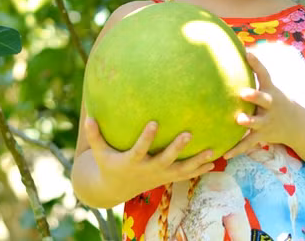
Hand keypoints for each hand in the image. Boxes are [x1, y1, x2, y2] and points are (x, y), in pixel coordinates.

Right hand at [84, 117, 215, 194]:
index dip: (146, 138)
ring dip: (196, 161)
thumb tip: (88, 116)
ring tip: (212, 151)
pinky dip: (199, 169)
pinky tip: (215, 161)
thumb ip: (96, 135)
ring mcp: (160, 175)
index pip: (139, 149)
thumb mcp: (99, 152)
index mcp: (132, 161)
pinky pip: (186, 174)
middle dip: (176, 148)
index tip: (154, 123)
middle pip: (165, 159)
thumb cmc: (108, 163)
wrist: (115, 189)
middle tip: (188, 134)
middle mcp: (148, 169)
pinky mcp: (167, 178)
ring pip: (181, 170)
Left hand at [223, 52, 303, 158]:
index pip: (264, 74)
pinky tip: (225, 154)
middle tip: (244, 92)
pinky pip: (248, 143)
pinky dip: (237, 149)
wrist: (296, 125)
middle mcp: (270, 105)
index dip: (256, 63)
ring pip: (257, 123)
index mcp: (270, 90)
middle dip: (255, 96)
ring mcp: (267, 121)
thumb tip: (239, 50)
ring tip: (239, 121)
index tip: (247, 52)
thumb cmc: (275, 101)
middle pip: (263, 99)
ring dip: (248, 122)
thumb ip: (255, 73)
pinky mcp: (262, 136)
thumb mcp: (270, 87)